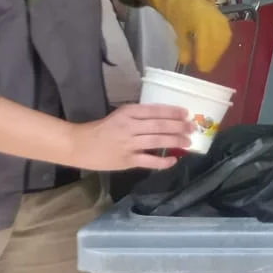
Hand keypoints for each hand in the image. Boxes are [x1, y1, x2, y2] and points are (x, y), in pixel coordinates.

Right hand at [69, 104, 196, 170]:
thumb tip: (166, 120)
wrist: (79, 145)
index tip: (186, 113)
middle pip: (159, 125)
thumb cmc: (101, 129)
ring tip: (188, 142)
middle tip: (193, 128)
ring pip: (157, 141)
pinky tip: (173, 160)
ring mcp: (128, 144)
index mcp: (128, 113)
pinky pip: (149, 161)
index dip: (172, 112)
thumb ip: (139, 118)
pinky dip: (162, 161)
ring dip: (175, 141)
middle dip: (179, 126)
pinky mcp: (126, 160)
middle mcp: (129, 126)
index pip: (155, 110)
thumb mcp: (120, 116)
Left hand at [142, 0, 231, 71]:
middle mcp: (213, 16)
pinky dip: (222, 44)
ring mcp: (220, 15)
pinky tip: (216, 51)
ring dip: (219, 51)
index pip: (207, 40)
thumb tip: (186, 62)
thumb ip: (184, 45)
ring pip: (224, 37)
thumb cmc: (176, 9)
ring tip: (211, 61)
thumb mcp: (177, 28)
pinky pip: (226, 32)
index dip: (205, 55)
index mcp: (200, 17)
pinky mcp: (223, 17)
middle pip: (218, 40)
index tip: (201, 68)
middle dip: (213, 56)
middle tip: (206, 68)